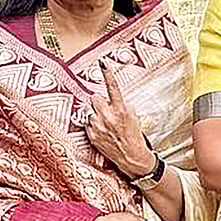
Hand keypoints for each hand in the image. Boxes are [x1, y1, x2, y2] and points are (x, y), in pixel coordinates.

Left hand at [85, 63, 154, 179]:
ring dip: (94, 114)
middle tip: (104, 109)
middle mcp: (107, 117)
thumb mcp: (133, 117)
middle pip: (94, 97)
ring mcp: (98, 127)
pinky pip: (87, 123)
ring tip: (103, 122)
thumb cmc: (134, 136)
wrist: (131, 157)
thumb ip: (122, 105)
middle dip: (99, 101)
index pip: (113, 87)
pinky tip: (101, 131)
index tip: (103, 63)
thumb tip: (112, 98)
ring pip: (89, 110)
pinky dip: (92, 125)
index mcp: (120, 110)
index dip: (108, 74)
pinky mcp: (91, 136)